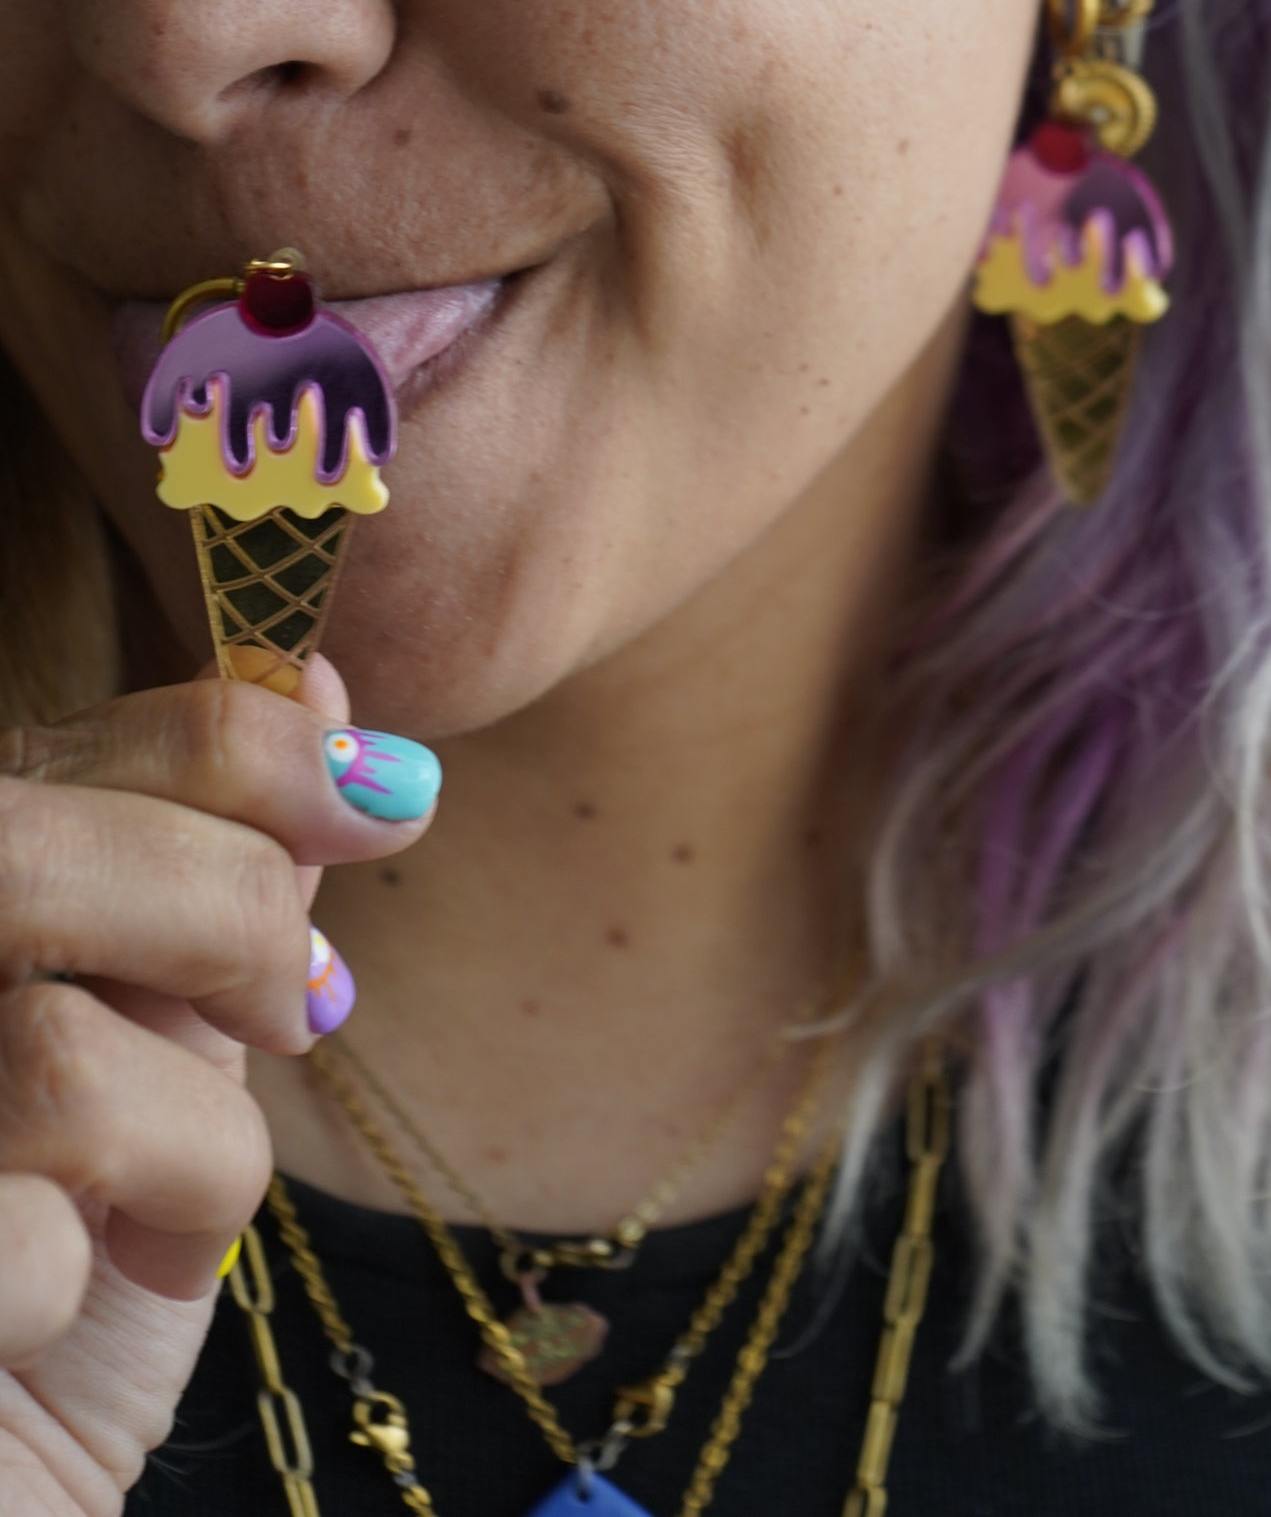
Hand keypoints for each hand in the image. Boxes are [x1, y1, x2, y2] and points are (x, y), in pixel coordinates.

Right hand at [0, 662, 437, 1513]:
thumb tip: (311, 678)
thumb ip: (215, 878)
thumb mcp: (167, 1050)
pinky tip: (73, 1309)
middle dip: (223, 921)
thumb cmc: (68, 1275)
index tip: (388, 799)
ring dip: (188, 1148)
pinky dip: (100, 1281)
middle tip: (296, 1016)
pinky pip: (28, 1240)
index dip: (248, 747)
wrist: (3, 1489)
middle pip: (28, 853)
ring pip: (58, 1057)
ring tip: (169, 1210)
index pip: (73, 738)